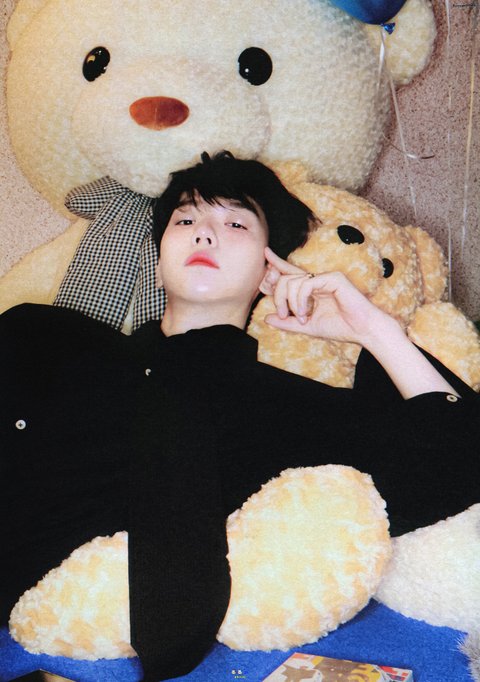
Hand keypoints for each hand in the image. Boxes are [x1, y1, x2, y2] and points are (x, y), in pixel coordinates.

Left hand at [263, 247, 393, 347]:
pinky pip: (306, 284)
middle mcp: (317, 279)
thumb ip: (287, 322)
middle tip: (283, 315)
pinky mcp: (333, 277)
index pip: (290, 272)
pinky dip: (301, 300)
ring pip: (293, 281)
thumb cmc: (340, 327)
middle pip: (285, 278)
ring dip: (292, 303)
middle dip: (278, 297)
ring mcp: (325, 277)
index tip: (265, 253)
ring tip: (302, 318)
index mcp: (312, 288)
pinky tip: (306, 313)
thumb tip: (266, 318)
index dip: (277, 263)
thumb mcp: (307, 326)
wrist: (362, 331)